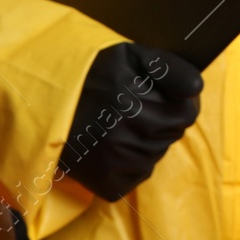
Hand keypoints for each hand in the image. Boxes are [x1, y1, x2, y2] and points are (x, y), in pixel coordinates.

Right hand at [58, 42, 201, 201]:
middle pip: (174, 134)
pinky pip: (140, 174)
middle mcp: (122, 132)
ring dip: (149, 140)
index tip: (170, 96)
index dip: (184, 103)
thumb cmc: (90, 75)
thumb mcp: (128, 56)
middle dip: (164, 120)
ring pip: (158, 154)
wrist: (42, 107)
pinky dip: (134, 162)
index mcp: (129, 99)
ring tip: (123, 125)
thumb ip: (168, 67)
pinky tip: (115, 146)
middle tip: (138, 108)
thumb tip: (197, 87)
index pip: (187, 113)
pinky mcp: (107, 184)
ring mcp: (113, 162)